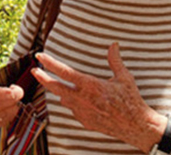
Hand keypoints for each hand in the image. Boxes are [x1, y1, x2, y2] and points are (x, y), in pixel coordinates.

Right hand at [0, 38, 24, 135]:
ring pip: (13, 110)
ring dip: (11, 104)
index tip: (12, 85)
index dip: (15, 90)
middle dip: (13, 95)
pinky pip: (9, 118)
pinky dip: (7, 112)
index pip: (9, 95)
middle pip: (14, 102)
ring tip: (1, 99)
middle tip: (7, 90)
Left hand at [31, 43, 164, 150]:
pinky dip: (73, 103)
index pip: (64, 72)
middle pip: (56, 87)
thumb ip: (115, 60)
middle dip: (43, 78)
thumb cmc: (130, 100)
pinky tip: (78, 100)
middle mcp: (82, 99)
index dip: (50, 63)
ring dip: (60, 91)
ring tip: (58, 84)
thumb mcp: (124, 77)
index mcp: (90, 85)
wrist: (135, 126)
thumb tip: (114, 45)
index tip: (40, 57)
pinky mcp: (85, 121)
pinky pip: (74, 110)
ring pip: (64, 99)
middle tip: (34, 71)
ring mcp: (82, 112)